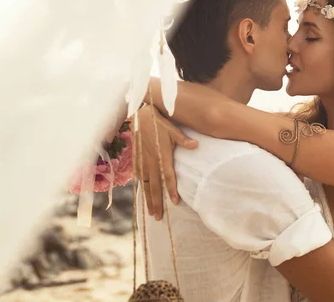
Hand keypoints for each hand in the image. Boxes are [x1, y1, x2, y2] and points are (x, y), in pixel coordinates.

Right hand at [137, 105, 197, 219]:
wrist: (140, 116)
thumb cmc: (159, 122)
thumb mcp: (173, 130)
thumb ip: (183, 140)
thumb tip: (196, 145)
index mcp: (162, 156)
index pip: (168, 177)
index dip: (171, 190)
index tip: (175, 202)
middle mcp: (151, 162)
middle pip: (154, 186)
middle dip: (156, 203)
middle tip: (158, 218)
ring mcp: (143, 161)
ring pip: (145, 185)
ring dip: (148, 199)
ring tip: (151, 213)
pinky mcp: (137, 159)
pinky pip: (138, 177)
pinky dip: (141, 187)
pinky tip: (143, 194)